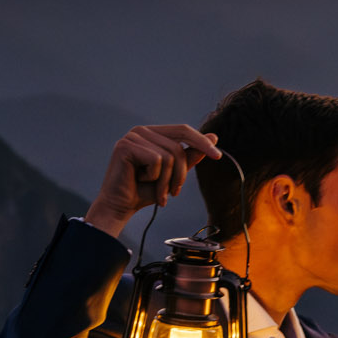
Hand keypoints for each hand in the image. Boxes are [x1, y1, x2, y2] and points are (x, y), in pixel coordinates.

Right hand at [86, 124, 220, 236]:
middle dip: (181, 174)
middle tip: (174, 192)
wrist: (120, 207)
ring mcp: (132, 136)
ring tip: (158, 192)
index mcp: (153, 133)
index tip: (218, 156)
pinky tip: (140, 181)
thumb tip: (214, 136)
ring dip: (166, 180)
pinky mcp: (125, 146)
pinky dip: (154, 177)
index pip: (183, 130)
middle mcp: (142, 130)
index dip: (202, 142)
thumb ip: (190, 155)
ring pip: (169, 155)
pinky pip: (157, 160)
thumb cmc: (144, 191)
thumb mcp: (173, 173)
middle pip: (178, 146)